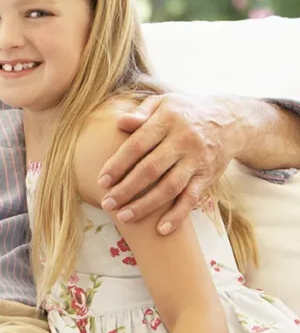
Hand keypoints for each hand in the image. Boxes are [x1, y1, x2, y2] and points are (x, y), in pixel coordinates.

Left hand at [97, 94, 242, 233]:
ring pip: (169, 187)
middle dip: (126, 189)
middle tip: (107, 204)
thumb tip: (120, 121)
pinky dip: (178, 215)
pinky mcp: (208, 176)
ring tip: (124, 216)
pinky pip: (192, 198)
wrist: (230, 121)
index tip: (101, 181)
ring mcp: (197, 160)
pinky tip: (161, 230)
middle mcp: (183, 141)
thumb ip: (140, 113)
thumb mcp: (163, 103)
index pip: (137, 145)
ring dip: (146, 205)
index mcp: (167, 121)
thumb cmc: (184, 113)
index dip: (118, 164)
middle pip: (151, 169)